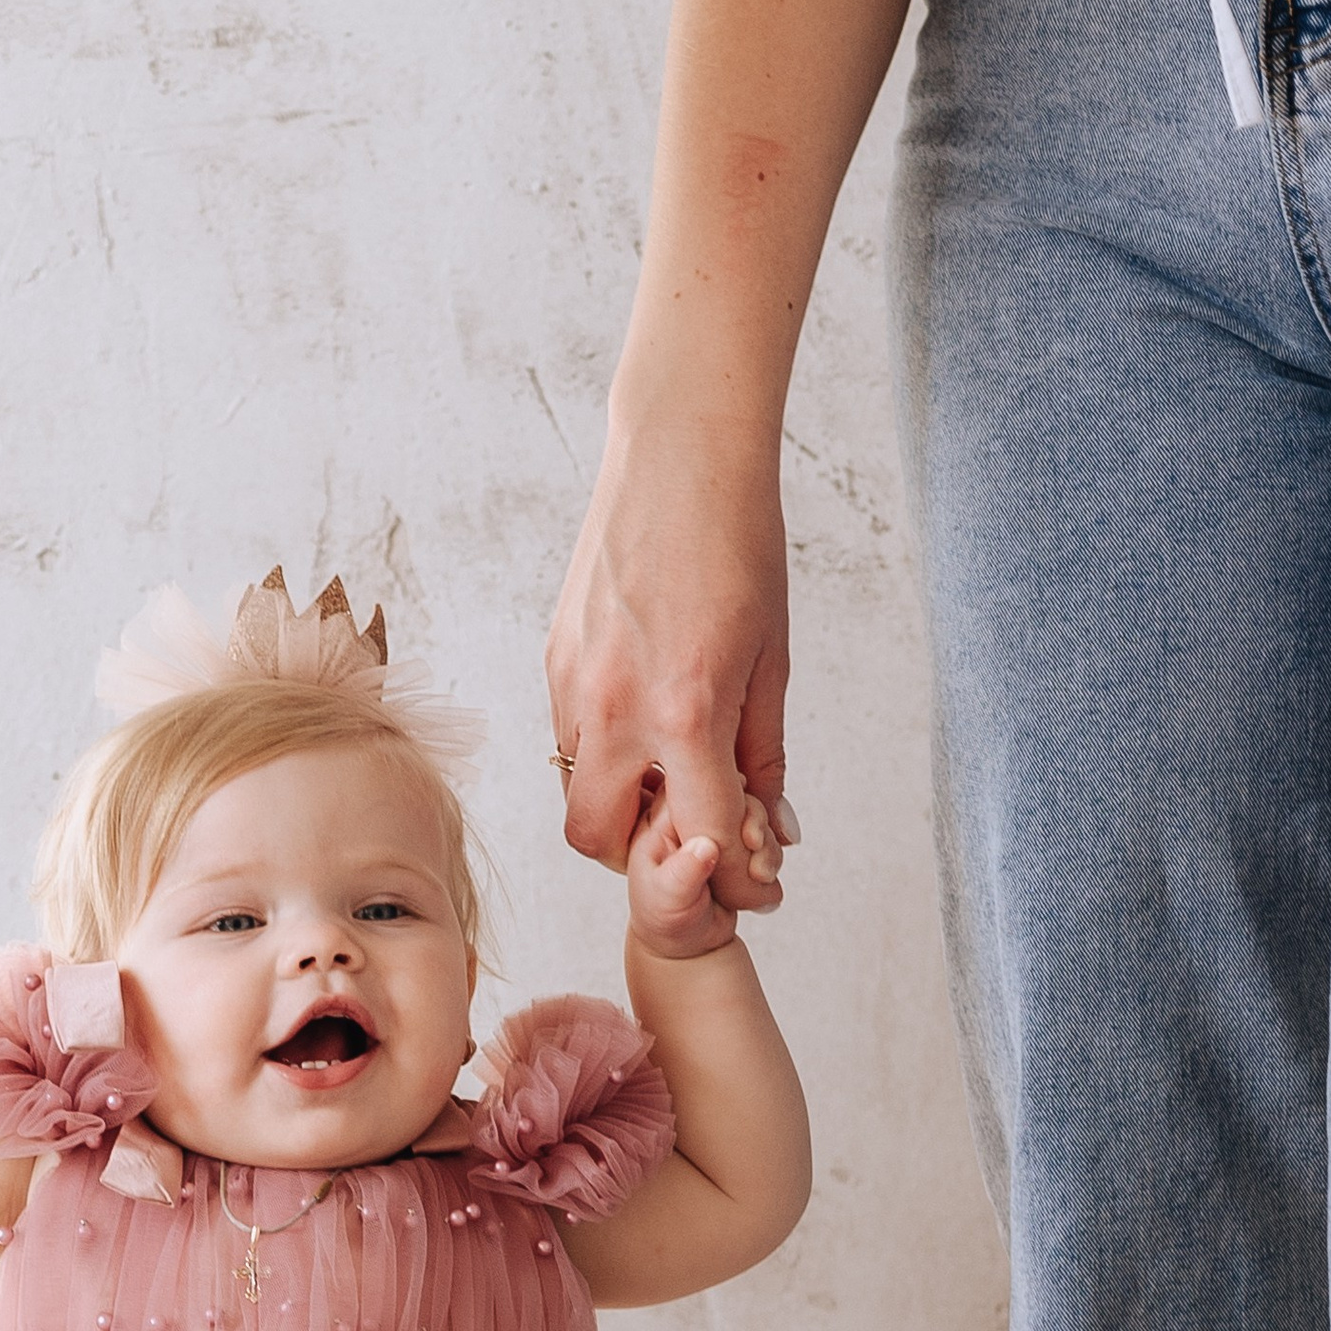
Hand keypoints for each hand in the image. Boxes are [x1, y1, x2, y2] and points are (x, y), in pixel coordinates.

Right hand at [545, 414, 797, 918]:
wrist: (680, 454)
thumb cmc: (741, 547)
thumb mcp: (773, 660)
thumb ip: (763, 755)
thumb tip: (775, 830)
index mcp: (684, 712)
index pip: (699, 840)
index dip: (733, 876)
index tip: (753, 876)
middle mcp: (615, 708)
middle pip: (601, 843)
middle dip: (643, 856)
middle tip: (689, 830)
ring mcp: (573, 684)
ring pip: (573, 794)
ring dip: (618, 806)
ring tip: (667, 773)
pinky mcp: (554, 659)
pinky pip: (566, 740)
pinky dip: (601, 755)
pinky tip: (641, 721)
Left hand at [627, 777, 766, 962]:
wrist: (688, 941)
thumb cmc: (665, 919)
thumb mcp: (667, 900)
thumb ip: (683, 873)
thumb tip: (706, 846)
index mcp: (661, 818)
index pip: (694, 784)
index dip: (724, 799)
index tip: (741, 831)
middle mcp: (691, 814)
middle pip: (733, 790)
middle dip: (753, 819)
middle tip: (755, 847)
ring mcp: (717, 826)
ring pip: (754, 812)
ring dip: (766, 843)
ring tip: (758, 874)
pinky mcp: (739, 840)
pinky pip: (766, 833)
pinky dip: (771, 854)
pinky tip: (762, 877)